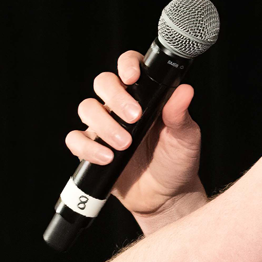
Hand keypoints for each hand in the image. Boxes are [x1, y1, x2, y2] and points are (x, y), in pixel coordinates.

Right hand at [64, 50, 204, 226]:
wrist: (165, 196)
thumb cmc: (177, 161)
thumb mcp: (185, 138)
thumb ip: (180, 115)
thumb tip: (184, 90)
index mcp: (145, 95)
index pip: (130, 66)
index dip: (127, 65)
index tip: (132, 77)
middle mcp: (121, 106)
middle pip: (103, 82)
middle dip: (115, 97)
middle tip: (134, 117)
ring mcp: (104, 126)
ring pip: (87, 108)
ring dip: (104, 125)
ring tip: (124, 145)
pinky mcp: (91, 148)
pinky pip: (76, 140)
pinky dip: (87, 147)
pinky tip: (107, 158)